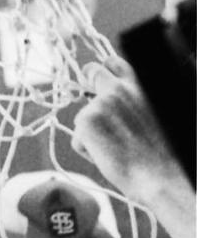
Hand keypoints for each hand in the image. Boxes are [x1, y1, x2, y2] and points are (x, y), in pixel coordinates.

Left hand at [72, 58, 181, 201]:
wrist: (158, 174)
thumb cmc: (158, 152)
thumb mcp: (150, 114)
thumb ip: (130, 101)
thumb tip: (109, 98)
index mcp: (140, 85)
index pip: (113, 62)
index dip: (103, 71)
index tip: (98, 80)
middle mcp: (119, 88)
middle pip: (90, 71)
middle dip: (86, 81)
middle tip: (89, 102)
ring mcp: (100, 103)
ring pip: (84, 116)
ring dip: (92, 132)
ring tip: (116, 148)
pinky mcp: (86, 120)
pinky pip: (78, 139)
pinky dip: (88, 150)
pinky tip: (107, 156)